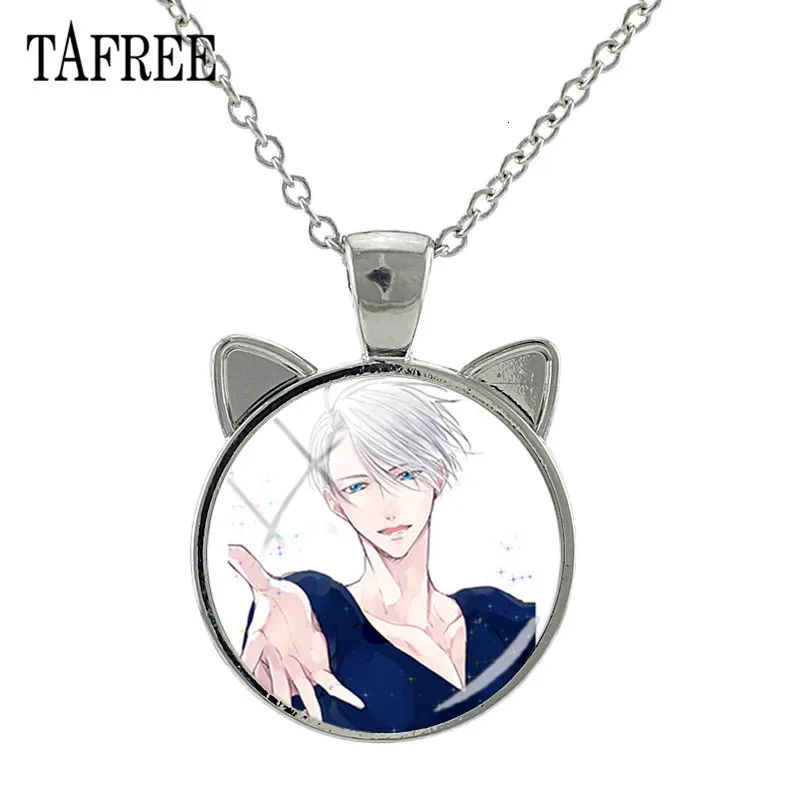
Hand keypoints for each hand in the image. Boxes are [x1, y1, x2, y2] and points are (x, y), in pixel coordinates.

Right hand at [227, 544, 364, 719]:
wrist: (291, 608)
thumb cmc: (275, 600)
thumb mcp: (264, 582)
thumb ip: (250, 568)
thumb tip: (231, 549)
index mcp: (263, 642)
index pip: (254, 655)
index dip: (254, 664)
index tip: (252, 675)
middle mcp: (279, 659)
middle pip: (278, 679)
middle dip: (283, 694)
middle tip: (285, 709)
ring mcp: (298, 666)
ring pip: (303, 689)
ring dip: (311, 704)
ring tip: (316, 720)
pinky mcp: (316, 666)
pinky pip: (330, 684)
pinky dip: (342, 693)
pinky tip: (355, 702)